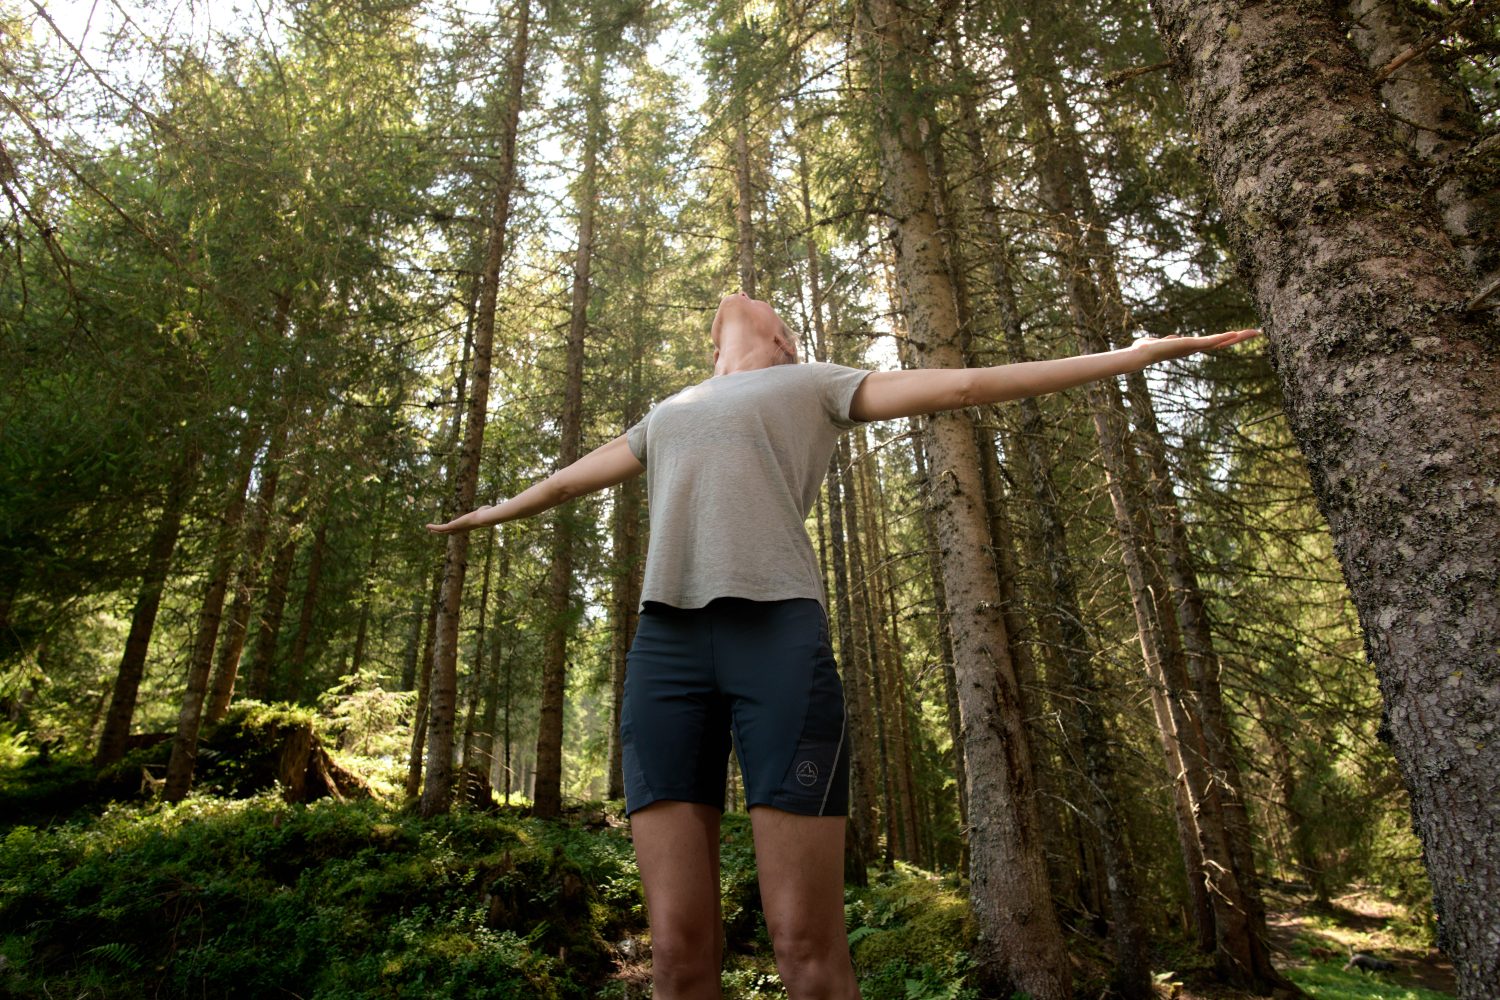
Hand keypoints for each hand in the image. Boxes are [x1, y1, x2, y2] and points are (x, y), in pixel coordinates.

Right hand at [425, 505, 491, 534]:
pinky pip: (440, 528)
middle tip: (434, 532)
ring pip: (443, 531)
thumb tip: (489, 507)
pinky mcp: (452, 526)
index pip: (458, 529)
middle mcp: (461, 529)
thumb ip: (484, 510)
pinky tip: (427, 526)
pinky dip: (433, 527)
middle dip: (442, 532)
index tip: (449, 528)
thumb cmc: (486, 514)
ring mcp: (456, 528)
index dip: (452, 529)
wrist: (484, 518)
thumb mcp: (484, 511)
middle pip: (449, 532)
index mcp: (467, 526)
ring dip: (435, 530)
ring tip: (428, 528)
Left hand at [1128, 328, 1259, 367]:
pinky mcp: (1190, 345)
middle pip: (1222, 342)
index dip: (1227, 339)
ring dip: (1237, 337)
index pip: (1213, 342)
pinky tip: (1234, 333)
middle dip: (1240, 337)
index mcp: (1190, 346)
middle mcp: (1195, 348)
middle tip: (1257, 332)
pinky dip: (1222, 338)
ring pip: (1220, 342)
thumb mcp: (1160, 342)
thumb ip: (1167, 340)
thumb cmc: (1145, 349)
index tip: (1241, 334)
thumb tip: (1170, 338)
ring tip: (1253, 331)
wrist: (1139, 355)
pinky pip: (1209, 341)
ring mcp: (1194, 347)